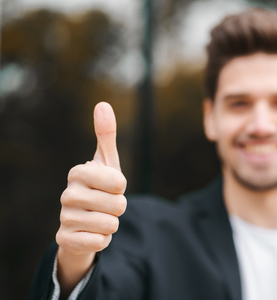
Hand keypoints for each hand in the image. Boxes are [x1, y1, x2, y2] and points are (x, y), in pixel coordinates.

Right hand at [55, 102, 126, 294]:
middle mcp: (67, 194)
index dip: (121, 187)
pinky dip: (103, 239)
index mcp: (78, 172)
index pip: (119, 182)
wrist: (83, 222)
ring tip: (99, 217)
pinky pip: (101, 242)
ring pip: (111, 225)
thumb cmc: (99, 187)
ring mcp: (64, 218)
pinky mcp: (65, 239)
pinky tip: (92, 232)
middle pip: (118, 205)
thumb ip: (106, 135)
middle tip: (106, 204)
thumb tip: (103, 104)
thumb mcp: (106, 162)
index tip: (111, 186)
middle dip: (119, 207)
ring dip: (111, 224)